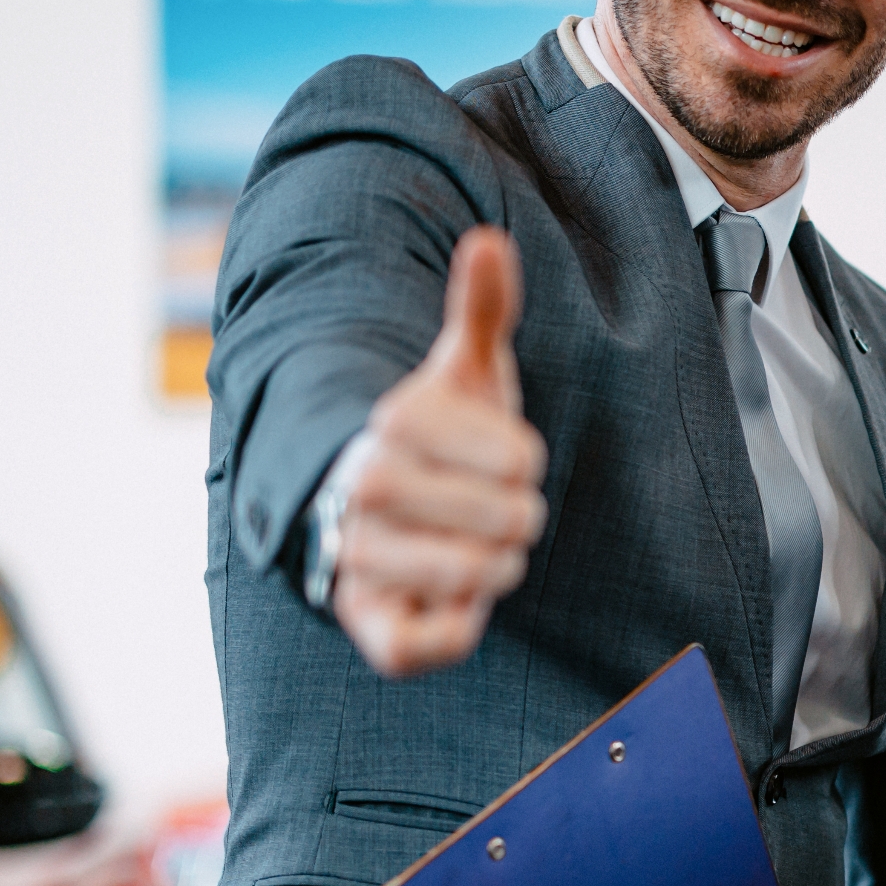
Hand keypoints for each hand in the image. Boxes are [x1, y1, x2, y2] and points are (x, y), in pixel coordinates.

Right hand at [330, 227, 549, 677]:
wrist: (387, 513)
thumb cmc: (444, 438)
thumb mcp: (465, 371)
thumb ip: (481, 311)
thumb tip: (488, 241)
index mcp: (393, 424)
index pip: (516, 456)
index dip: (525, 460)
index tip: (506, 457)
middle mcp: (363, 491)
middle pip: (500, 518)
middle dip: (517, 517)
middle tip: (503, 511)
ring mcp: (359, 561)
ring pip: (472, 575)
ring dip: (497, 567)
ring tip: (483, 549)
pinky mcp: (371, 627)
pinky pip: (432, 644)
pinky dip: (459, 628)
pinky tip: (455, 601)